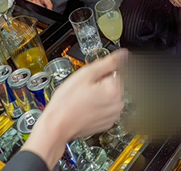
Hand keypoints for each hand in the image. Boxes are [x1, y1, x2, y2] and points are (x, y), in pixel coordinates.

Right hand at [23, 50, 125, 168]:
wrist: (57, 126)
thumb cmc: (67, 101)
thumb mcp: (86, 74)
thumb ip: (108, 62)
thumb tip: (123, 54)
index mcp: (115, 90)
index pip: (119, 70)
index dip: (105, 70)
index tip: (93, 75)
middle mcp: (118, 104)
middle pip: (116, 83)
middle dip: (104, 81)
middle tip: (86, 86)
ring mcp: (113, 115)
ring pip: (112, 96)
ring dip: (102, 93)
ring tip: (85, 96)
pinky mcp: (107, 123)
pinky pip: (107, 108)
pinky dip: (100, 105)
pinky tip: (87, 105)